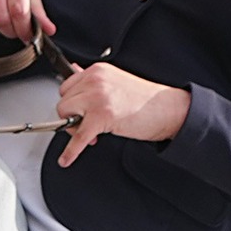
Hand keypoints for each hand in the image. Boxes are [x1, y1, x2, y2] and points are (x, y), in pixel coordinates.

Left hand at [55, 65, 190, 165]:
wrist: (167, 109)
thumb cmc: (145, 99)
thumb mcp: (115, 81)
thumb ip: (93, 79)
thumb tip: (74, 71)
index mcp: (97, 71)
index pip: (67, 86)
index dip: (72, 102)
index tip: (79, 112)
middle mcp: (94, 81)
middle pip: (63, 101)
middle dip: (71, 117)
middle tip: (85, 126)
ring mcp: (97, 98)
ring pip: (65, 116)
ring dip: (73, 129)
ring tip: (90, 135)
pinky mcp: (101, 117)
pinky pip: (78, 137)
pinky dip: (71, 151)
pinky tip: (66, 159)